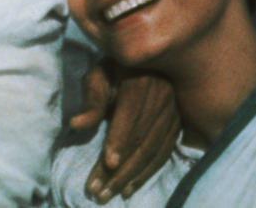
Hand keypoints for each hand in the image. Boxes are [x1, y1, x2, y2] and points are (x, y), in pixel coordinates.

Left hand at [71, 63, 178, 202]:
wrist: (144, 62)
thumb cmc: (113, 70)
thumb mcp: (97, 76)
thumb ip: (90, 100)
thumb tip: (76, 124)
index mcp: (141, 79)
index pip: (130, 114)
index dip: (120, 139)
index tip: (107, 163)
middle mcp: (164, 95)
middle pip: (142, 138)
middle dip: (120, 168)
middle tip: (98, 190)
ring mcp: (174, 111)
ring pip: (154, 150)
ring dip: (131, 176)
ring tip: (108, 193)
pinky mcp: (178, 124)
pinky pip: (164, 153)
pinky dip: (147, 173)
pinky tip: (129, 188)